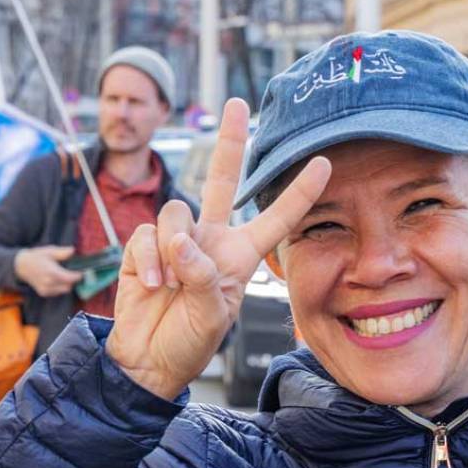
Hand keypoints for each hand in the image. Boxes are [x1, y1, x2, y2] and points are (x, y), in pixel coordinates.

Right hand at [14, 245, 82, 296]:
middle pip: (69, 286)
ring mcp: (46, 289)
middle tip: (75, 271)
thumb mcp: (49, 251)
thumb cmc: (36, 256)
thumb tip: (73, 251)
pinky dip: (60, 287)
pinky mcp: (44, 293)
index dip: (79, 275)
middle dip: (73, 280)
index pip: (71, 278)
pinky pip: (57, 292)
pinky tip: (57, 279)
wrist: (21, 266)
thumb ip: (62, 252)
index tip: (84, 271)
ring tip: (66, 274)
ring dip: (67, 284)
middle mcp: (49, 283)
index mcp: (52, 272)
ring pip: (64, 290)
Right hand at [105, 99, 330, 400]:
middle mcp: (209, 241)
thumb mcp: (212, 317)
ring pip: (176, 212)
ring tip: (170, 286)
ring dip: (172, 247)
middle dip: (229, 142)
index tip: (324, 163)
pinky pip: (147, 233)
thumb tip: (179, 240)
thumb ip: (202, 275)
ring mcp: (175, 242)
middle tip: (238, 104)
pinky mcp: (143, 248)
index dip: (298, 193)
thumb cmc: (188, 344)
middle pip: (221, 180)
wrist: (146, 363)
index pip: (275, 219)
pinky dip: (149, 258)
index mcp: (239, 257)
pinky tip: (152, 285)